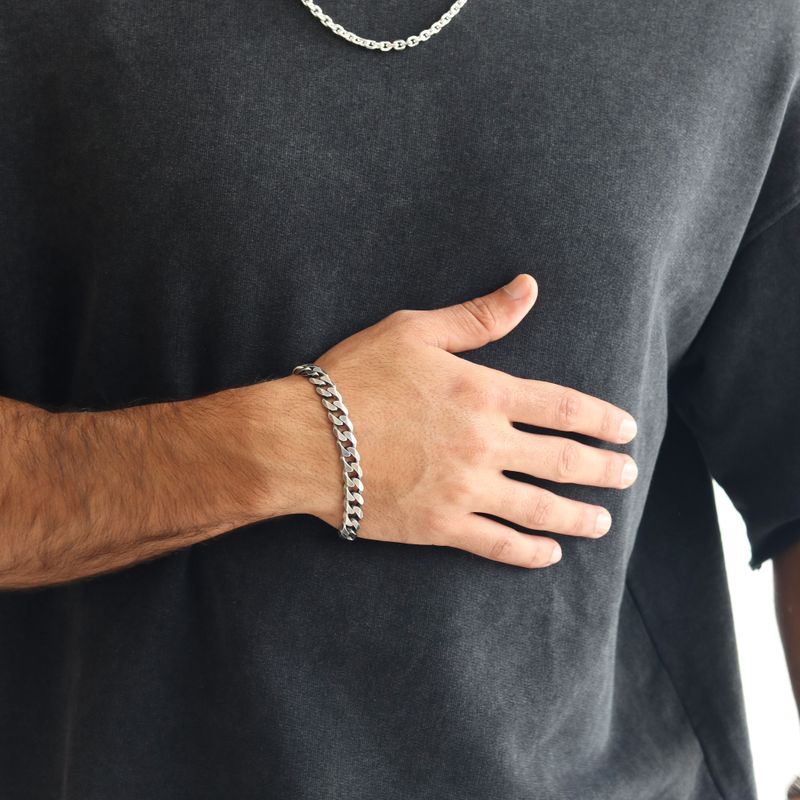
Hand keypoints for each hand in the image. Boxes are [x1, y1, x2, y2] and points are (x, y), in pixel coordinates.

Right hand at [279, 273, 637, 568]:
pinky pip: (497, 544)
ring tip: (603, 522)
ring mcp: (465, 489)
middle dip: (604, 470)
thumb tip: (530, 287)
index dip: (603, 420)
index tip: (626, 429)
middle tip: (627, 474)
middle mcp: (485, 444)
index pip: (565, 408)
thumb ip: (479, 317)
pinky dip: (528, 552)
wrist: (303, 439)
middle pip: (564, 462)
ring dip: (579, 517)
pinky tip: (549, 554)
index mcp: (485, 393)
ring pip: (540, 509)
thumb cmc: (354, 378)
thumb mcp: (415, 331)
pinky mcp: (441, 525)